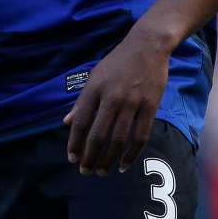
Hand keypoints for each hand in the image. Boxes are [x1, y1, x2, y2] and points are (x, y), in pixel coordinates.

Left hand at [64, 27, 170, 175]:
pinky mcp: (150, 107)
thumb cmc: (117, 62)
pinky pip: (140, 136)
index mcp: (94, 88)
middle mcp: (111, 97)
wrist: (147, 46)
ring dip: (109, 159)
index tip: (71, 158)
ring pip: (118, 139)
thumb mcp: (94, 76)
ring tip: (102, 171)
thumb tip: (67, 122)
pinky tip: (124, 165)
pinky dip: (131, 154)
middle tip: (85, 171)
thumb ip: (82, 102)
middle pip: (98, 134)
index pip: (81, 121)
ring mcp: (132, 102)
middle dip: (90, 156)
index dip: (75, 142)